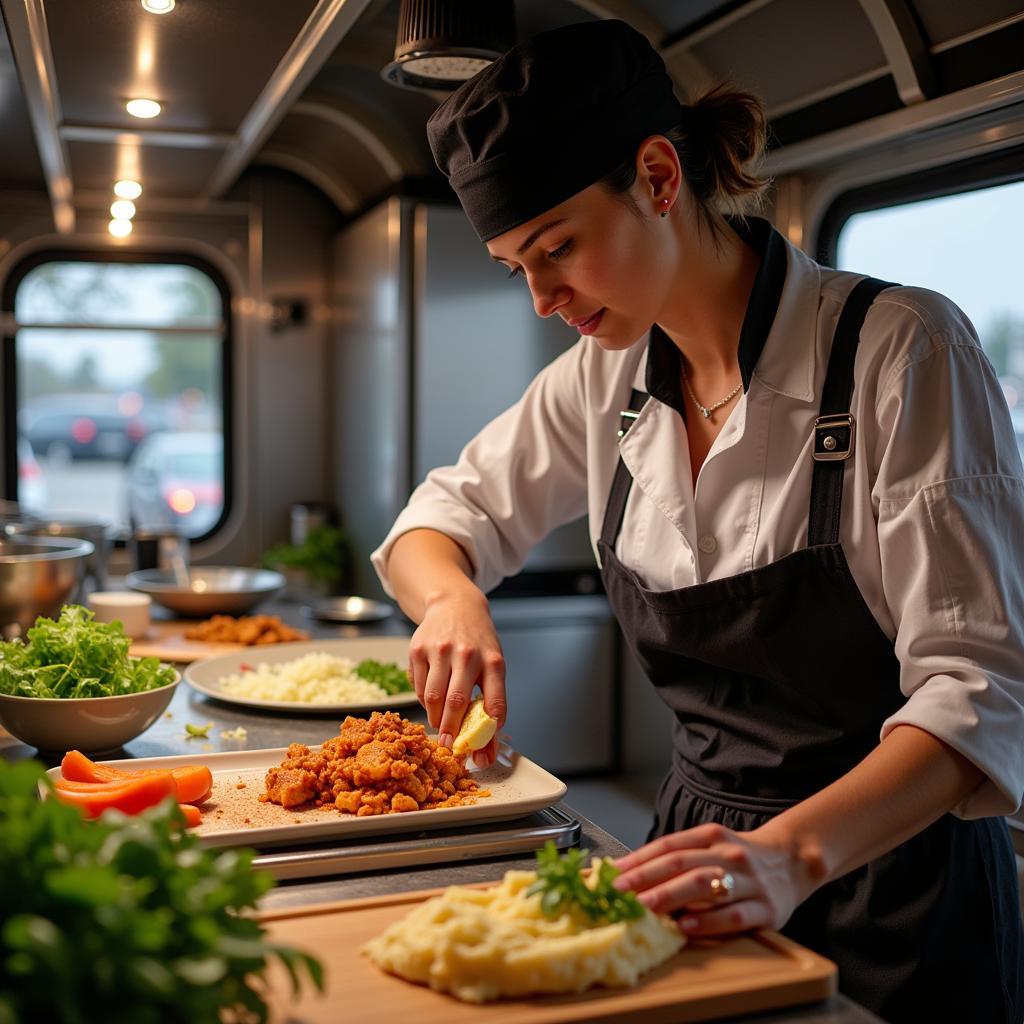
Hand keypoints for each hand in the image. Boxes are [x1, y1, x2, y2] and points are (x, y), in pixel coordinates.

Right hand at [407, 586, 506, 766]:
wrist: (455, 605)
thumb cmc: (477, 642)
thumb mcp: (492, 665)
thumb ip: (490, 704)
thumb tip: (485, 751)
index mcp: (492, 661)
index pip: (495, 703)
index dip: (488, 732)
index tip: (482, 751)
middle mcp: (467, 654)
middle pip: (456, 702)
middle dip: (451, 732)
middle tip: (449, 747)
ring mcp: (440, 650)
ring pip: (433, 697)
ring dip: (435, 718)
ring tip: (440, 723)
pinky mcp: (418, 649)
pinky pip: (418, 687)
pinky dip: (424, 701)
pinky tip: (432, 698)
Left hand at [612, 822, 826, 936]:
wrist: (793, 861)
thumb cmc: (740, 859)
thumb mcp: (711, 847)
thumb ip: (679, 858)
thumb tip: (632, 874)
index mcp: (711, 836)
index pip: (669, 845)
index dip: (640, 859)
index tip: (614, 873)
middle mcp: (729, 854)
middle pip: (681, 864)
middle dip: (646, 878)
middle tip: (620, 893)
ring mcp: (749, 881)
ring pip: (705, 885)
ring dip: (670, 897)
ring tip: (645, 908)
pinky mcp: (767, 909)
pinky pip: (734, 915)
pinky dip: (709, 921)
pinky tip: (687, 926)